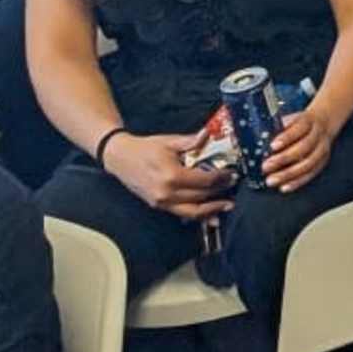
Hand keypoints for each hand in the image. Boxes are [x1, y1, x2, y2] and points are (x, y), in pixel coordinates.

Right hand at [112, 131, 231, 218]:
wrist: (120, 158)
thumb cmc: (145, 148)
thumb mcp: (169, 141)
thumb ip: (191, 141)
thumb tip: (208, 134)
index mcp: (172, 176)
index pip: (204, 181)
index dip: (221, 178)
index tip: (232, 174)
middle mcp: (167, 193)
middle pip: (201, 196)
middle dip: (220, 192)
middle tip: (233, 185)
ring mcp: (161, 202)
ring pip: (192, 212)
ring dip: (211, 210)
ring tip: (226, 206)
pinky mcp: (158, 206)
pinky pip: (181, 213)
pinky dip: (197, 216)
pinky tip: (210, 216)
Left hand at [258, 101, 333, 193]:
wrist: (324, 122)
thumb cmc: (299, 123)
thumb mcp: (289, 118)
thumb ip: (272, 128)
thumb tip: (242, 139)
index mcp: (308, 121)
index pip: (300, 128)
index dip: (287, 137)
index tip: (272, 146)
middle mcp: (318, 135)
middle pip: (304, 147)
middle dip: (284, 158)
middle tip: (266, 166)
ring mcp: (322, 149)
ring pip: (309, 163)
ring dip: (289, 174)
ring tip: (271, 180)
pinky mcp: (323, 161)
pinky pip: (311, 174)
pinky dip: (297, 182)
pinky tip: (284, 187)